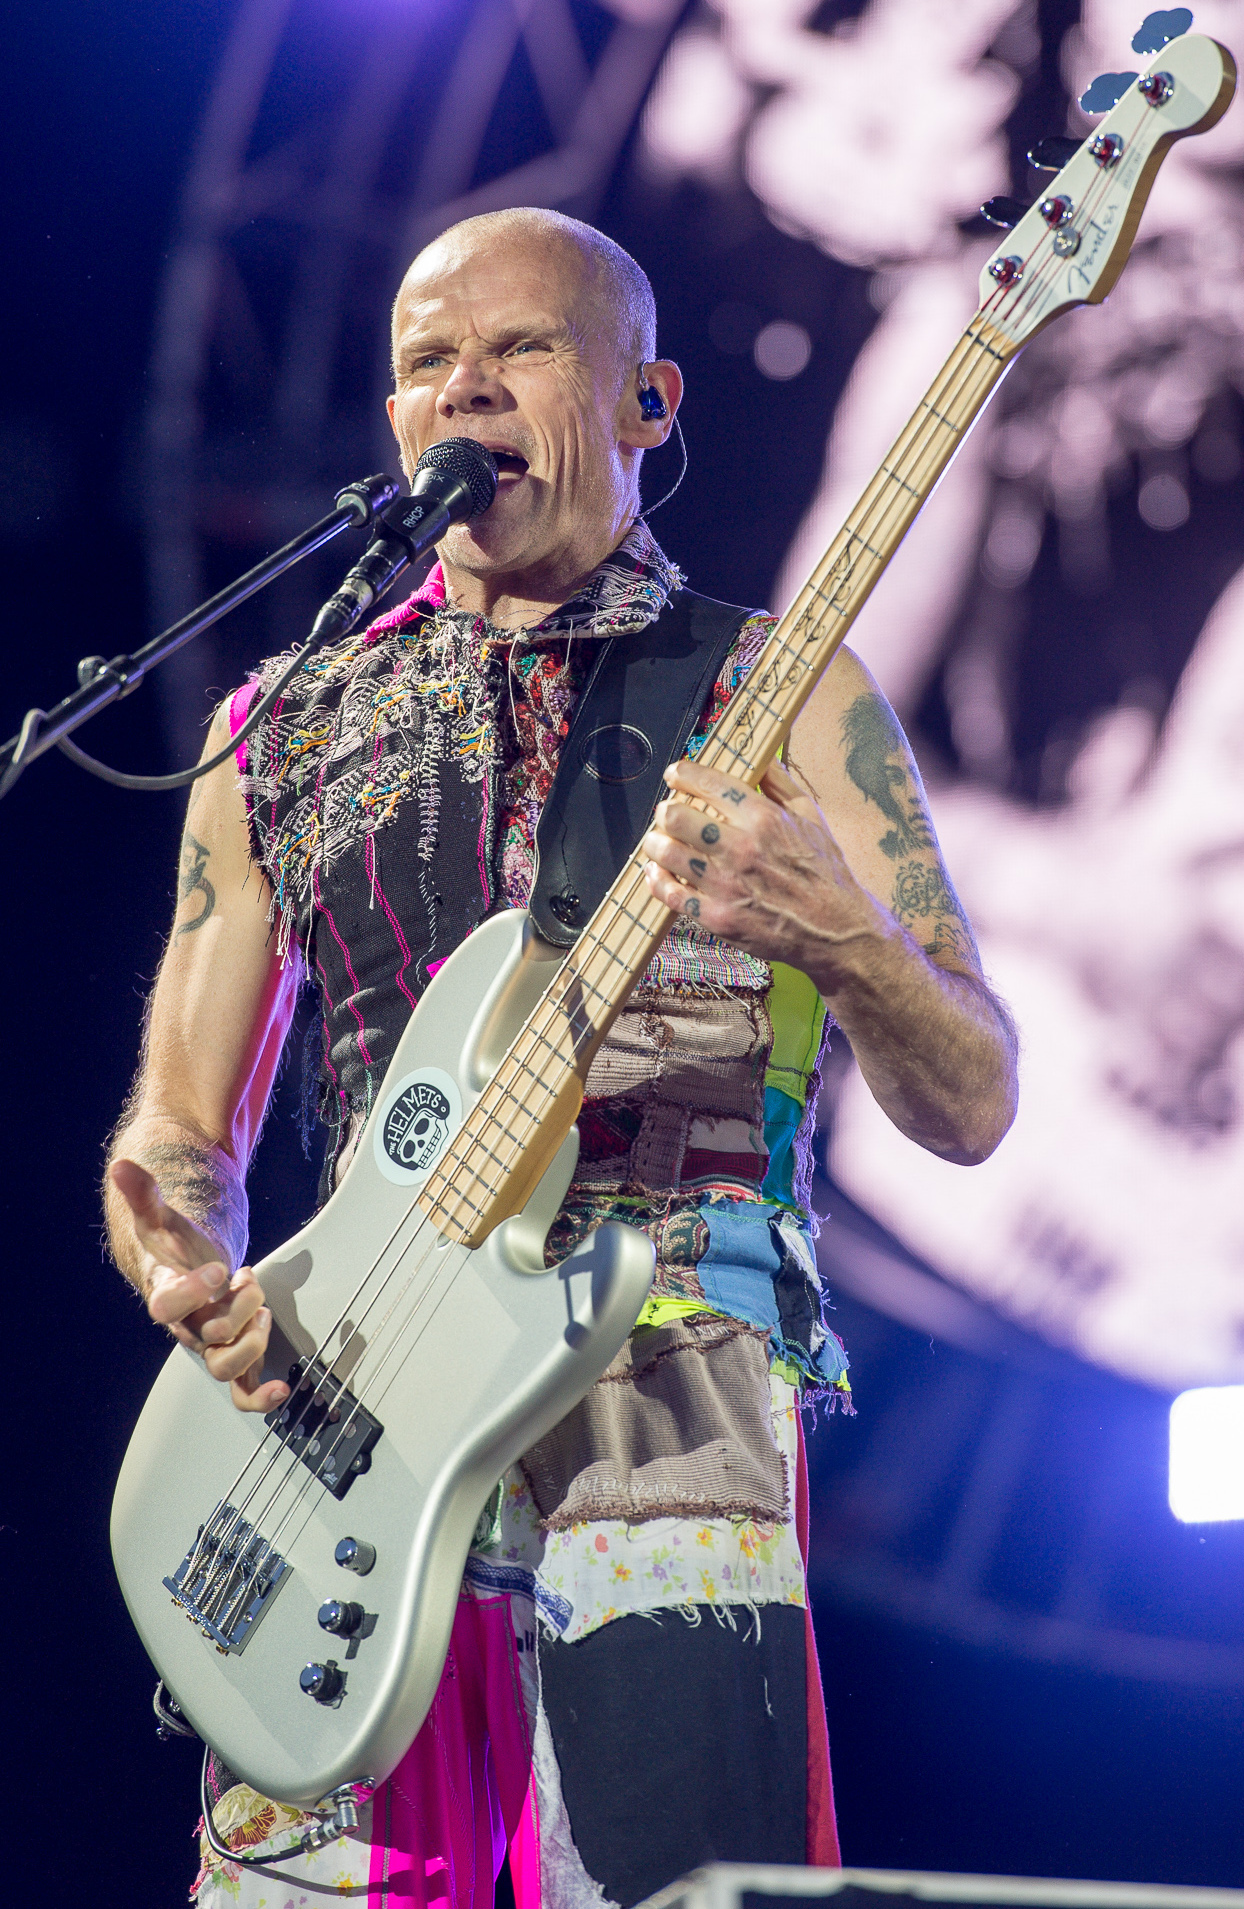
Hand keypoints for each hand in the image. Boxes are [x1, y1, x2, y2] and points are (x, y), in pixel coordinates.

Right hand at [109, 1159, 289, 1413]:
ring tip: (262, 1312)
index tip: (217, 1268)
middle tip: (248, 1279)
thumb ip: (145, 1194)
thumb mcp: (162, 1218)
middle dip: (237, 1307)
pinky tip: (281, 1390)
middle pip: (207, 1336)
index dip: (191, 1292)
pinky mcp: (232, 1355)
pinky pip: (240, 1390)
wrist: (186, 1270)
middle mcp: (186, 1326)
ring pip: (224, 1366)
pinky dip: (259, 1397)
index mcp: (165, 1295)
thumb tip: (122, 1166)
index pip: (166, 1307)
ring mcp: (209, 1344)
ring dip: (252, 1341)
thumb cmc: (173, 1249)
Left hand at [642, 756, 887, 984]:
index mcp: (764, 818)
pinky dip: (657, 879)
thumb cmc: (825, 873)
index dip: (682, 773)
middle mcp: (741, 848)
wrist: (835, 930)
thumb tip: (759, 755)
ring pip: (666, 853)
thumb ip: (780, 783)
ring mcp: (726, 885)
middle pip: (675, 816)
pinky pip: (670, 894)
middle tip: (666, 813)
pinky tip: (657, 872)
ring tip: (657, 841)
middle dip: (665, 810)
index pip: (708, 783)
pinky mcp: (717, 917)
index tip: (674, 774)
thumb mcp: (811, 817)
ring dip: (655, 843)